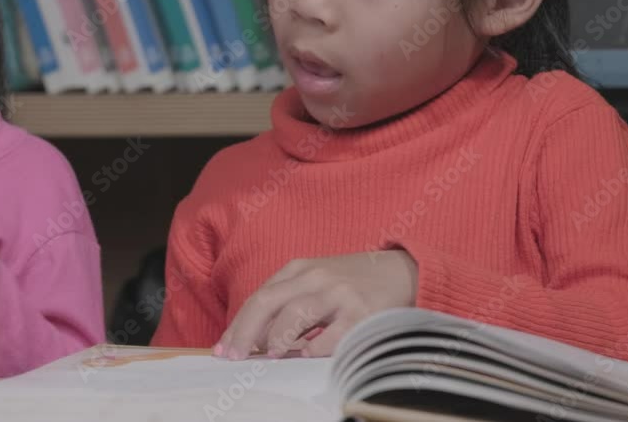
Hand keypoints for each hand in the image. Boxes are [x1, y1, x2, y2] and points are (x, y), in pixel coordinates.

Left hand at [215, 251, 417, 359]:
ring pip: (296, 313)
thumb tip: (256, 339)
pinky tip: (306, 354)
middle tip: (233, 357)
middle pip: (269, 303)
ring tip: (268, 356)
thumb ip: (289, 302)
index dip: (238, 324)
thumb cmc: (353, 282)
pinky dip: (316, 346)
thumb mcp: (317, 281)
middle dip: (245, 332)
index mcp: (300, 270)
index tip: (223, 348)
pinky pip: (333, 333)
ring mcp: (340, 293)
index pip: (259, 297)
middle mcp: (316, 278)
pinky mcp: (363, 312)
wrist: (404, 271)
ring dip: (277, 337)